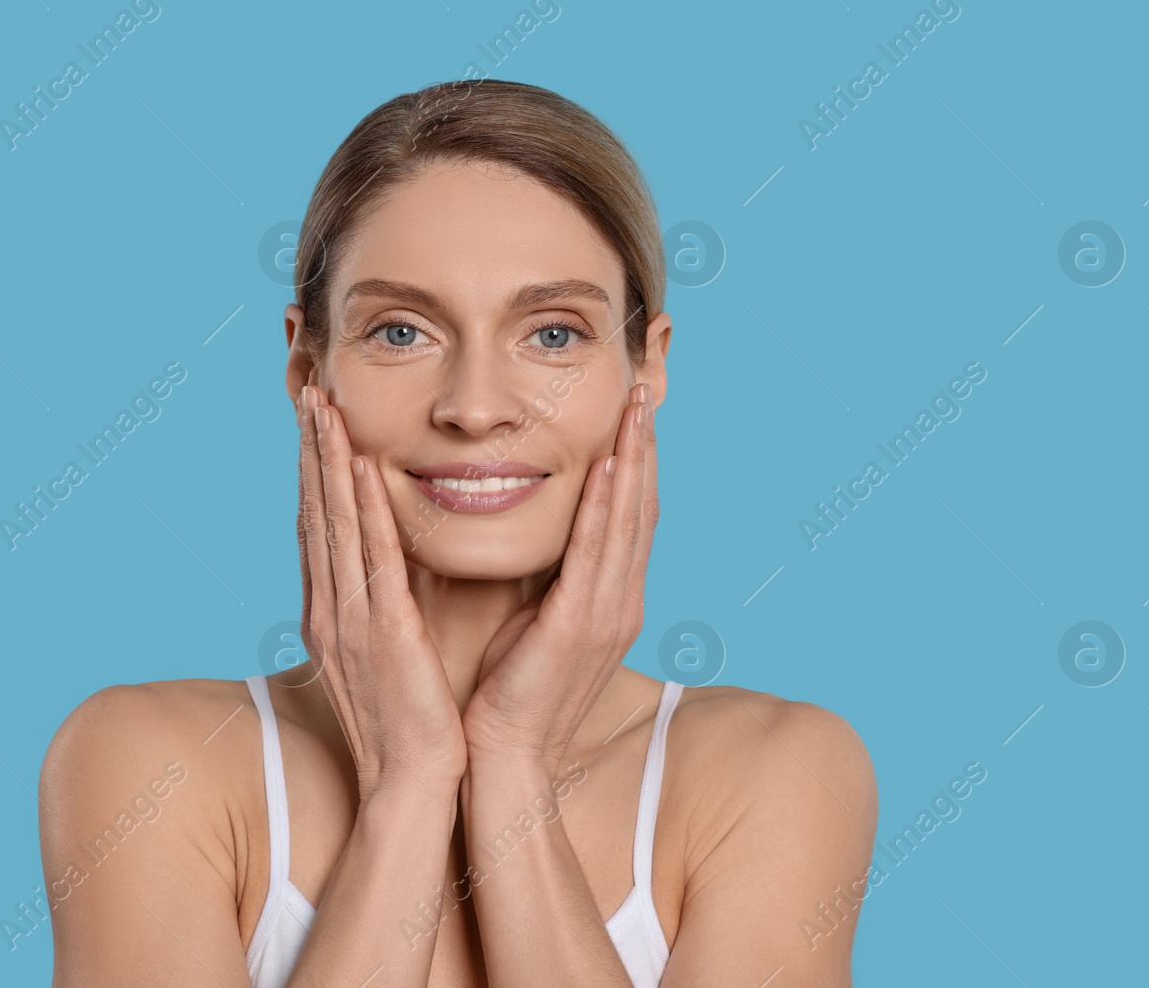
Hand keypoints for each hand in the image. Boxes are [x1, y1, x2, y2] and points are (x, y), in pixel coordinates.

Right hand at [295, 384, 466, 801]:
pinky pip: (372, 555)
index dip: (311, 473)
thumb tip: (381, 576)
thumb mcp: (380, 657)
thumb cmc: (405, 725)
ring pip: (334, 522)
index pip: (316, 529)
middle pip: (314, 513)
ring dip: (326, 460)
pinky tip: (359, 465)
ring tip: (322, 407)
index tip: (312, 425)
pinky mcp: (382, 629)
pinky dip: (362, 507)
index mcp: (329, 614)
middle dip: (310, 450)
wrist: (409, 782)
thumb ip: (374, 612)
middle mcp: (329, 608)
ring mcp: (349, 617)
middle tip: (307, 392)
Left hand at [460, 382, 658, 776]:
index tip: (631, 416)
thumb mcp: (536, 620)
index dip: (635, 464)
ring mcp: (608, 614)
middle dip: (643, 447)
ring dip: (633, 460)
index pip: (630, 518)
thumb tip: (542, 536)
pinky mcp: (582, 625)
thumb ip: (550, 578)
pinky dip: (606, 504)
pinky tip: (609, 466)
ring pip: (629, 520)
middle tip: (643, 391)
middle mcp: (621, 601)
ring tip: (634, 409)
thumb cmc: (508, 692)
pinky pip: (597, 552)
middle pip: (641, 508)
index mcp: (610, 601)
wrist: (504, 757)